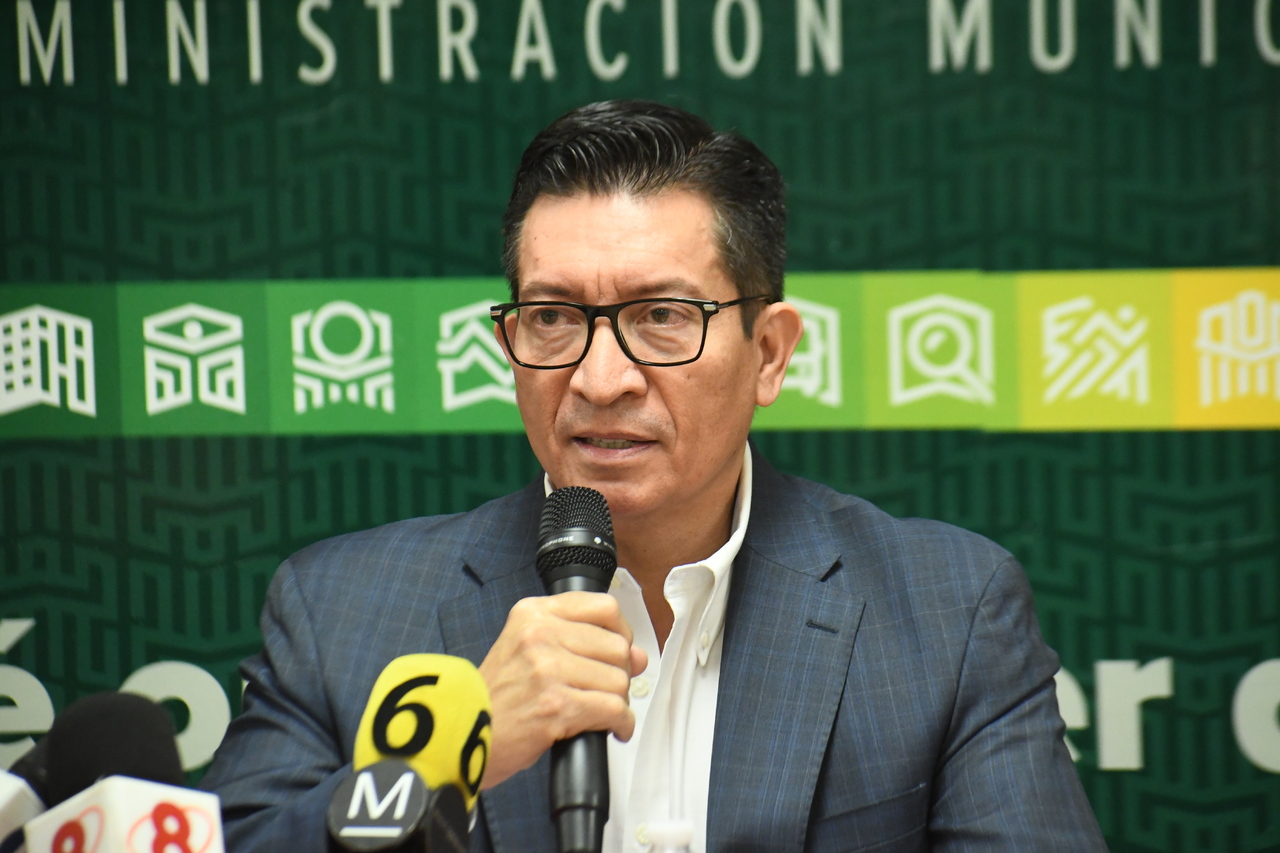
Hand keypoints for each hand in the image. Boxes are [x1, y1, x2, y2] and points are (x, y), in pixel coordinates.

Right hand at [478, 592, 647, 788]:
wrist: (459, 734)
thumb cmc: (497, 696)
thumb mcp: (528, 651)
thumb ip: (582, 643)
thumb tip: (639, 656)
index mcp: (533, 613)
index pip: (603, 607)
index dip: (620, 632)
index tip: (616, 650)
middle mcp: (540, 634)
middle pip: (617, 647)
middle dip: (619, 673)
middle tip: (604, 690)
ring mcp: (547, 669)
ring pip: (618, 680)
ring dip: (618, 702)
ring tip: (600, 711)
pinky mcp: (555, 705)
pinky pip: (613, 710)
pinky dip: (621, 724)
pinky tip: (612, 729)